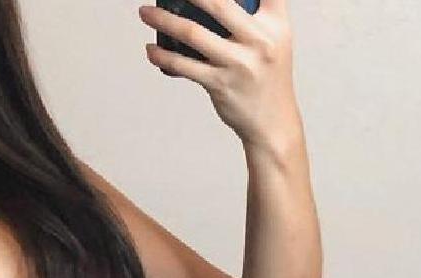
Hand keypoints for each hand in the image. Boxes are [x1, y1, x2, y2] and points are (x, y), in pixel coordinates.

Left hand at [138, 0, 302, 157]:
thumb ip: (255, 15)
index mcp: (275, 23)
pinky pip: (184, 67)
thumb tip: (214, 5)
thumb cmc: (267, 77)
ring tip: (145, 13)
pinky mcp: (220, 85)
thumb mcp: (275, 39)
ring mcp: (238, 64)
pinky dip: (163, 57)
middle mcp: (259, 41)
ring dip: (163, 20)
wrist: (272, 122)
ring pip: (193, 34)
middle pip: (219, 2)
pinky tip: (151, 50)